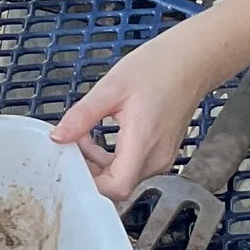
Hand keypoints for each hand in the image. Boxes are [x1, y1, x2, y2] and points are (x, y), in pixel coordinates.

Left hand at [51, 22, 233, 201]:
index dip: (90, 183)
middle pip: (117, 185)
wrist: (191, 61)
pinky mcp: (162, 153)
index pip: (117, 188)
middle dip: (89, 170)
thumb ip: (82, 116)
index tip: (71, 163)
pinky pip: (132, 167)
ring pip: (123, 178)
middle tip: (71, 144)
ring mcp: (162, 158)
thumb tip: (58, 137)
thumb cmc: (156, 68)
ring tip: (85, 135)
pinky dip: (112, 159)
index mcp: (144, 143)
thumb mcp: (111, 88)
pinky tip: (102, 137)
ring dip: (98, 164)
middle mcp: (157, 158)